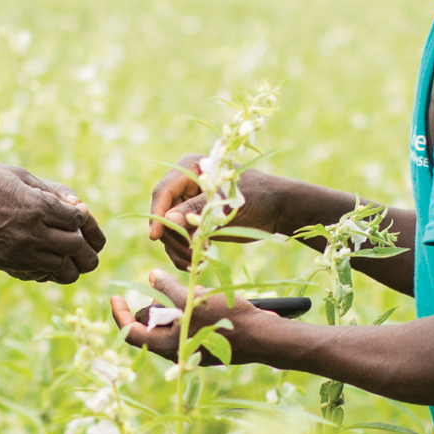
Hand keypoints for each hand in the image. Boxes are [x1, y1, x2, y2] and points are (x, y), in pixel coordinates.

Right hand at [0, 162, 104, 283]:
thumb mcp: (18, 176)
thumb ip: (49, 191)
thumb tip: (76, 205)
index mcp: (37, 204)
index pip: (78, 219)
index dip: (83, 218)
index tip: (77, 215)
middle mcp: (32, 230)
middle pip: (76, 247)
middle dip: (86, 246)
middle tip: (86, 243)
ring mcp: (19, 250)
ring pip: (63, 268)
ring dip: (71, 263)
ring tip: (71, 257)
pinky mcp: (6, 263)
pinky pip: (40, 274)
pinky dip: (51, 270)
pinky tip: (49, 260)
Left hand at [109, 270, 271, 363]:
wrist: (263, 337)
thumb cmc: (227, 320)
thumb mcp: (193, 299)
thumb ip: (168, 289)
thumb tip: (150, 277)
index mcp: (168, 346)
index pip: (132, 333)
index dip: (120, 314)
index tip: (115, 296)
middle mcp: (176, 352)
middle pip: (151, 327)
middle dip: (152, 306)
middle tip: (158, 288)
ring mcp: (191, 349)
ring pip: (170, 325)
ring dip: (172, 306)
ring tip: (188, 291)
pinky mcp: (204, 344)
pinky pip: (186, 326)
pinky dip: (187, 311)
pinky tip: (201, 297)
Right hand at [145, 158, 294, 269]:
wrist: (278, 209)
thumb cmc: (258, 195)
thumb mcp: (227, 201)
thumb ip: (197, 209)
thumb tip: (168, 220)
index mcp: (189, 169)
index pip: (163, 192)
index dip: (157, 214)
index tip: (155, 236)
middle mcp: (184, 187)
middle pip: (163, 214)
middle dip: (172, 237)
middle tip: (190, 254)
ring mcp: (188, 206)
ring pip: (168, 231)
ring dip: (178, 248)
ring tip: (195, 261)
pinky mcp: (194, 223)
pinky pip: (178, 240)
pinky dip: (182, 254)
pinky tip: (194, 264)